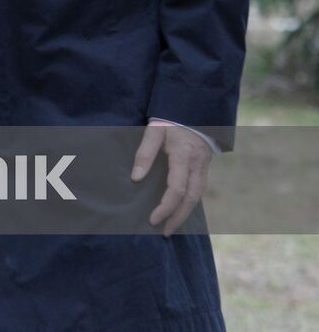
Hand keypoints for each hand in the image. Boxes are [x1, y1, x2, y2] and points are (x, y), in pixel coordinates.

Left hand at [131, 120, 211, 236]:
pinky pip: (198, 190)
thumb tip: (136, 178)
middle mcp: (197, 166)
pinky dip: (190, 203)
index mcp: (184, 157)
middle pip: (191, 199)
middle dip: (178, 218)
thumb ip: (144, 153)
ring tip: (171, 226)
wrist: (194, 108)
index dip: (166, 207)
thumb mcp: (154, 130)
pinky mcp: (203, 168)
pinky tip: (180, 210)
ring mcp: (203, 168)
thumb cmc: (171, 119)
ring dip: (185, 213)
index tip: (153, 219)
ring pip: (198, 197)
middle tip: (165, 232)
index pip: (177, 189)